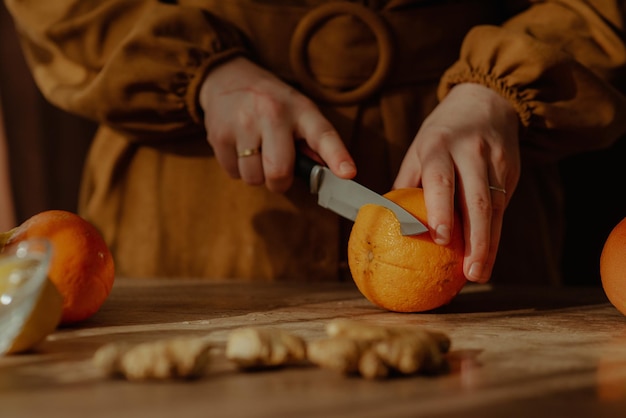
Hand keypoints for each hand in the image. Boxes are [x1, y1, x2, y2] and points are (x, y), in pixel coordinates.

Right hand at [198, 57, 355, 191]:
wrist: (226, 77)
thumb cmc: (271, 102)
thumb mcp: (299, 111)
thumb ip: (313, 143)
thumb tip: (330, 175)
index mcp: (301, 110)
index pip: (323, 135)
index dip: (337, 156)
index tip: (348, 174)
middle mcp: (272, 113)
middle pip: (279, 171)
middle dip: (280, 182)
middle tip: (279, 173)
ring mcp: (242, 123)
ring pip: (253, 178)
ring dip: (257, 175)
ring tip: (256, 152)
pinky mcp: (219, 134)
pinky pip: (232, 173)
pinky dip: (238, 169)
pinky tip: (240, 148)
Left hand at [394, 83, 520, 282]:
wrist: (486, 100)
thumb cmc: (441, 134)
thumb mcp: (419, 148)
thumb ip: (407, 182)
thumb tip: (386, 220)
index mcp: (439, 146)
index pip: (441, 180)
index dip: (440, 209)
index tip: (439, 238)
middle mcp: (470, 152)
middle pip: (477, 200)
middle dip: (476, 239)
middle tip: (469, 272)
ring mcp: (496, 161)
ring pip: (496, 207)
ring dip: (489, 244)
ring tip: (478, 273)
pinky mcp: (513, 169)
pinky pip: (504, 205)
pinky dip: (495, 232)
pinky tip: (486, 255)